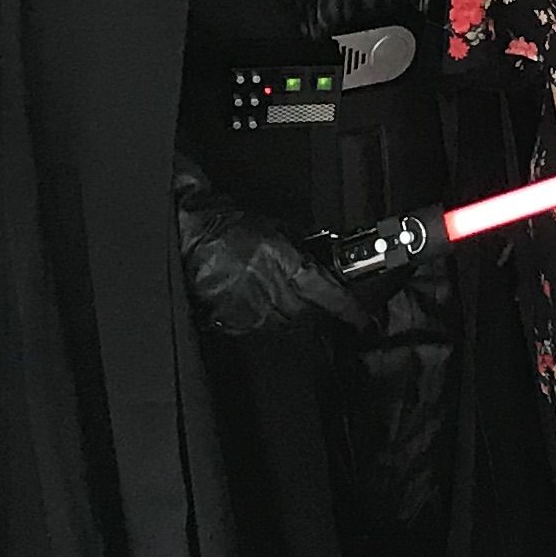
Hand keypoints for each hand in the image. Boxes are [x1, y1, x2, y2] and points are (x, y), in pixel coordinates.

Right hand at [169, 154, 370, 339]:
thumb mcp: (279, 231)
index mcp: (287, 266)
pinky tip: (262, 303)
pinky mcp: (234, 321)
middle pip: (312, 315)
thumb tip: (325, 267)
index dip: (350, 310)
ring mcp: (253, 310)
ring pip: (290, 325)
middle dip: (320, 309)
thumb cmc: (231, 228)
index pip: (330, 296)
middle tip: (318, 299)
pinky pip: (263, 328)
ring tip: (283, 295)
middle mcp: (273, 291)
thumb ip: (304, 251)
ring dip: (295, 314)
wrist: (193, 238)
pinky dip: (268, 318)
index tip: (362, 319)